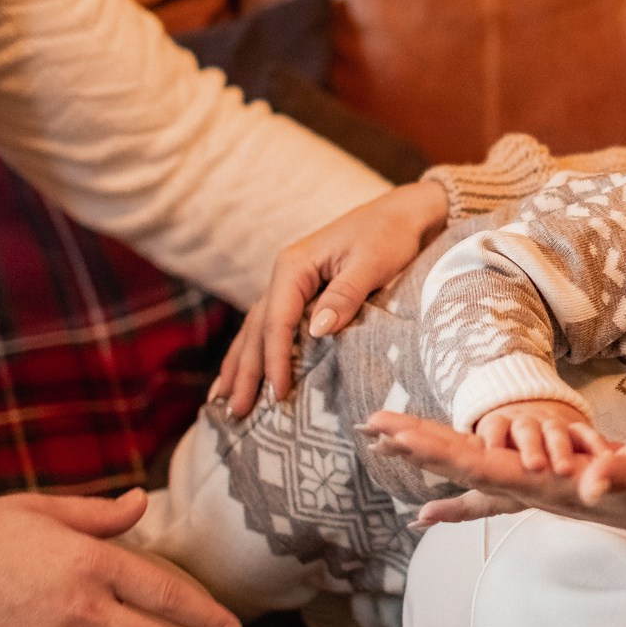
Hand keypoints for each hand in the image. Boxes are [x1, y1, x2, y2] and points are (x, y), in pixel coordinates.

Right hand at [212, 179, 447, 416]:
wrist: (403, 213)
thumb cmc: (389, 235)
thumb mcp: (371, 263)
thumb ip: (344, 295)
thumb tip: (317, 331)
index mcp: (294, 265)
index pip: (277, 321)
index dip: (275, 360)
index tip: (279, 395)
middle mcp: (285, 274)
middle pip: (257, 329)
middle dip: (245, 372)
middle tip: (236, 413)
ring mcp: (291, 284)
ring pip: (256, 329)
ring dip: (240, 365)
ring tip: (223, 401)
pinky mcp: (303, 293)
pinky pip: (270, 326)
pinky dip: (255, 351)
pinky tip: (242, 371)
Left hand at [367, 411, 625, 545]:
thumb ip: (624, 472)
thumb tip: (590, 479)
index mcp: (549, 486)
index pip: (480, 464)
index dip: (436, 448)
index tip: (396, 434)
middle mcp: (533, 491)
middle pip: (463, 465)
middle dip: (416, 445)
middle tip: (369, 425)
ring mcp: (537, 491)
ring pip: (471, 470)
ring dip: (428, 453)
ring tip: (387, 438)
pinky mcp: (546, 487)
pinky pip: (490, 484)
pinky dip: (455, 488)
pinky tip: (426, 502)